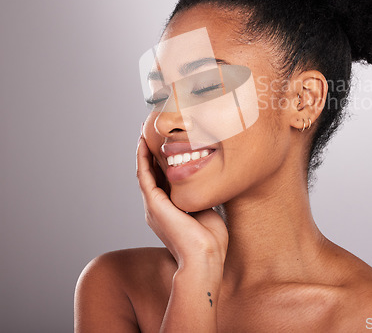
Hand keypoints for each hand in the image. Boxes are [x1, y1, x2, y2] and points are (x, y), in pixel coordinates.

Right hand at [136, 132, 228, 269]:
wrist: (205, 257)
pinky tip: (143, 144)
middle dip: (150, 153)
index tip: (164, 143)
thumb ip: (201, 193)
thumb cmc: (210, 239)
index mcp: (169, 210)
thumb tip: (208, 177)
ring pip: (144, 172)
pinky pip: (144, 176)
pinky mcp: (154, 204)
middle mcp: (157, 207)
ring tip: (143, 133)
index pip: (162, 179)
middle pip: (151, 173)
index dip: (161, 161)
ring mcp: (153, 206)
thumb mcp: (206, 208)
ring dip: (142, 152)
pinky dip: (142, 159)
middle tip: (149, 132)